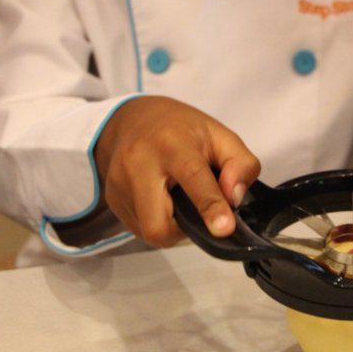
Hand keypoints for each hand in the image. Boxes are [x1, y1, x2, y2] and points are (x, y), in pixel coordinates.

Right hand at [95, 96, 260, 247]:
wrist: (130, 119)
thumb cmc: (180, 130)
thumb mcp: (220, 135)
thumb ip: (240, 164)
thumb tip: (235, 198)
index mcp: (172, 144)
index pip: (193, 177)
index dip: (210, 205)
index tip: (224, 228)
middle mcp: (138, 164)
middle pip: (159, 224)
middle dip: (183, 231)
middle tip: (196, 210)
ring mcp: (120, 184)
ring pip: (150, 232)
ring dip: (172, 227)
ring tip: (177, 199)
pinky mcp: (112, 200)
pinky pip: (140, 229)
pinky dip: (158, 222)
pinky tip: (161, 200)